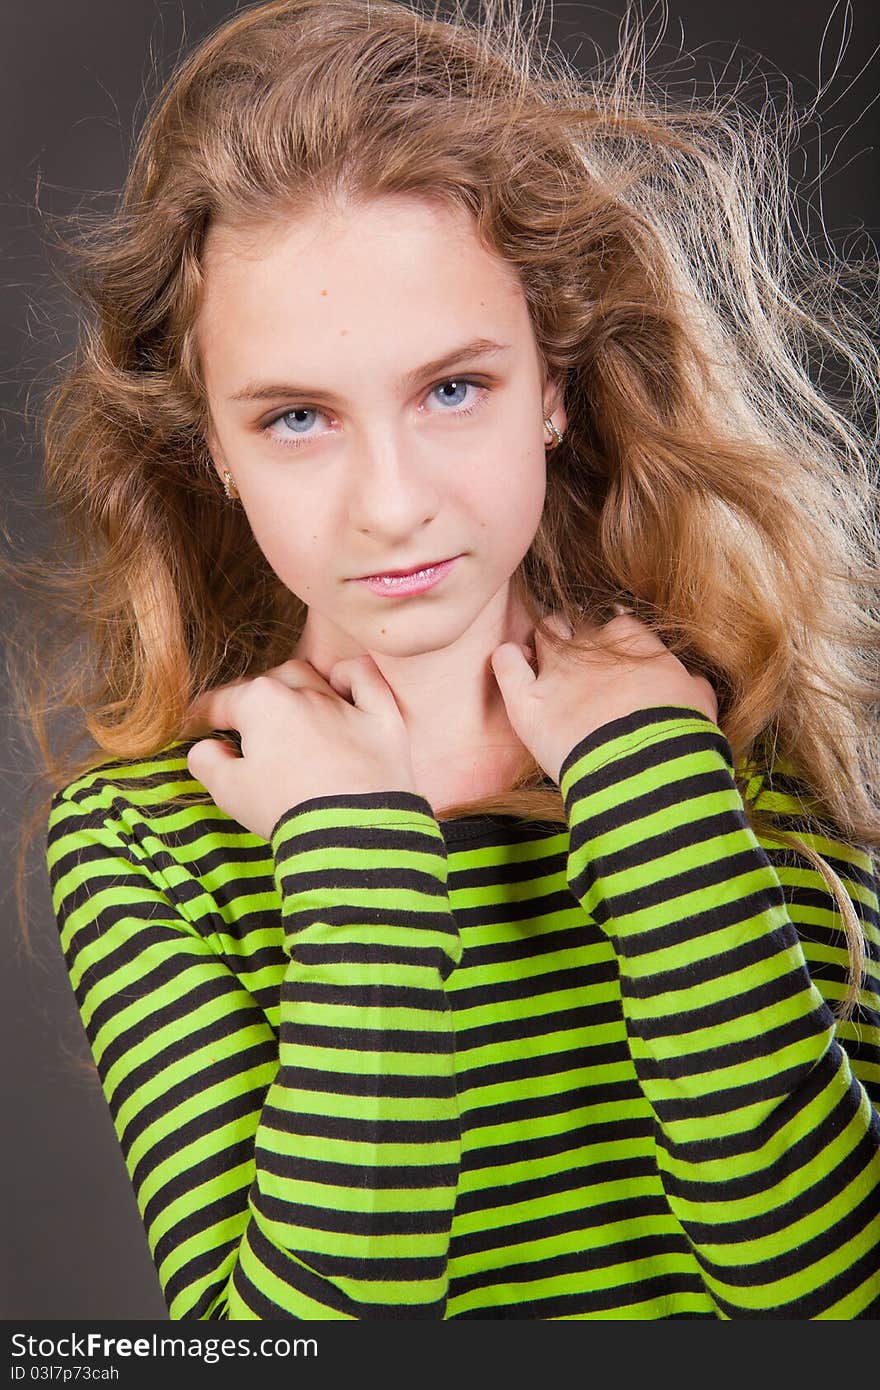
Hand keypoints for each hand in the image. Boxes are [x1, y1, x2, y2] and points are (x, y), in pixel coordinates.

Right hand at [181, 656, 416, 839]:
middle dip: (250, 700)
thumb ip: (208, 762)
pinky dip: (351, 678)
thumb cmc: (286, 809)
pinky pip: (365, 680)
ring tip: (287, 711)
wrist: (353, 831)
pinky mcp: (381, 718)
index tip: (194, 728)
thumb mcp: (230, 791)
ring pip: (313, 676)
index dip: (202, 716)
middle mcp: (303, 692)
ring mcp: (345, 702)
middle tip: (243, 726)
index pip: (221, 702)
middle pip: (268, 684)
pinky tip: (341, 688)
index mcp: (261, 702)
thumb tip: (205, 747)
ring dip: (295, 689)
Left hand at [490, 610, 718, 784]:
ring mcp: (556, 670)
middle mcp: (591, 645)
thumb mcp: (700, 700)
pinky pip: (505, 661)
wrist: (648, 769)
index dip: (616, 641)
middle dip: (577, 636)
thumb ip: (690, 682)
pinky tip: (516, 669)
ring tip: (548, 663)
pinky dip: (508, 659)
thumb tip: (690, 681)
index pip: (618, 624)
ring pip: (543, 632)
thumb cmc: (680, 735)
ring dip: (544, 642)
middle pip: (577, 622)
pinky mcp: (527, 701)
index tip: (618, 661)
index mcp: (633, 640)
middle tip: (581, 663)